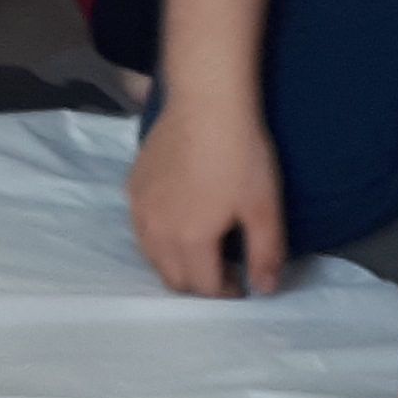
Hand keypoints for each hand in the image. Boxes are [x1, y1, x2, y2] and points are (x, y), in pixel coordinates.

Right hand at [130, 97, 288, 296]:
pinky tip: (178, 219)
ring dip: (175, 264)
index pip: (204, 288)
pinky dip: (158, 237)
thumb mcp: (265, 206)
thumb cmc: (240, 155)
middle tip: (224, 271)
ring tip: (200, 250)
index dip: (226, 293)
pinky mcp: (132, 189)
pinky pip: (141, 228)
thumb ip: (265, 253)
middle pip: (172, 279)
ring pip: (151, 256)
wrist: (206, 105)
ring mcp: (139, 210)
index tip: (243, 283)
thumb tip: (264, 289)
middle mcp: (156, 233)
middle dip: (198, 285)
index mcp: (190, 241)